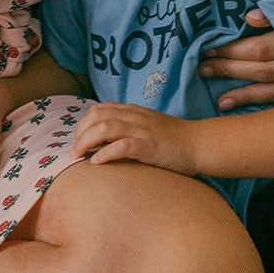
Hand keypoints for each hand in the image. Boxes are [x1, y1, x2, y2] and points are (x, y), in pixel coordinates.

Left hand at [72, 101, 198, 173]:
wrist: (198, 143)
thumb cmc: (172, 140)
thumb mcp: (146, 127)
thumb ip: (127, 128)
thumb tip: (103, 141)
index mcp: (132, 111)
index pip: (98, 109)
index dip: (83, 123)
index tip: (79, 140)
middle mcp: (133, 117)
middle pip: (96, 116)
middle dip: (80, 133)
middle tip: (75, 151)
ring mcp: (141, 130)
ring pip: (104, 128)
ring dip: (86, 142)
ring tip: (78, 157)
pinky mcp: (148, 146)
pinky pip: (121, 146)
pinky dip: (105, 153)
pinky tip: (96, 163)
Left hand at [198, 8, 273, 110]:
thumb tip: (249, 16)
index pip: (263, 46)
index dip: (234, 47)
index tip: (208, 45)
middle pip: (263, 67)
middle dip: (229, 66)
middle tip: (202, 65)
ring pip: (270, 86)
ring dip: (238, 87)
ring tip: (211, 87)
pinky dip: (254, 102)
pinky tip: (228, 105)